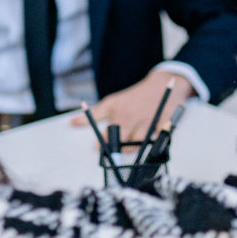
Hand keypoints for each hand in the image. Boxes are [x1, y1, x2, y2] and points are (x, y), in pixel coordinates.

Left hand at [71, 70, 192, 143]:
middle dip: (118, 150)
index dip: (103, 145)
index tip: (99, 149)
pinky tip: (148, 141)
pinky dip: (151, 145)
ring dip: (133, 148)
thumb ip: (93, 115)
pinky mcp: (164, 126)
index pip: (107, 135)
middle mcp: (134, 118)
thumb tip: (72, 123)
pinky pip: (156, 143)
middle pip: (122, 144)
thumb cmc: (134, 96)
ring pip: (138, 146)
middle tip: (116, 152)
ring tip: (130, 144)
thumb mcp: (112, 102)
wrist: (162, 84)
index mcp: (120, 113)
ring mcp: (149, 123)